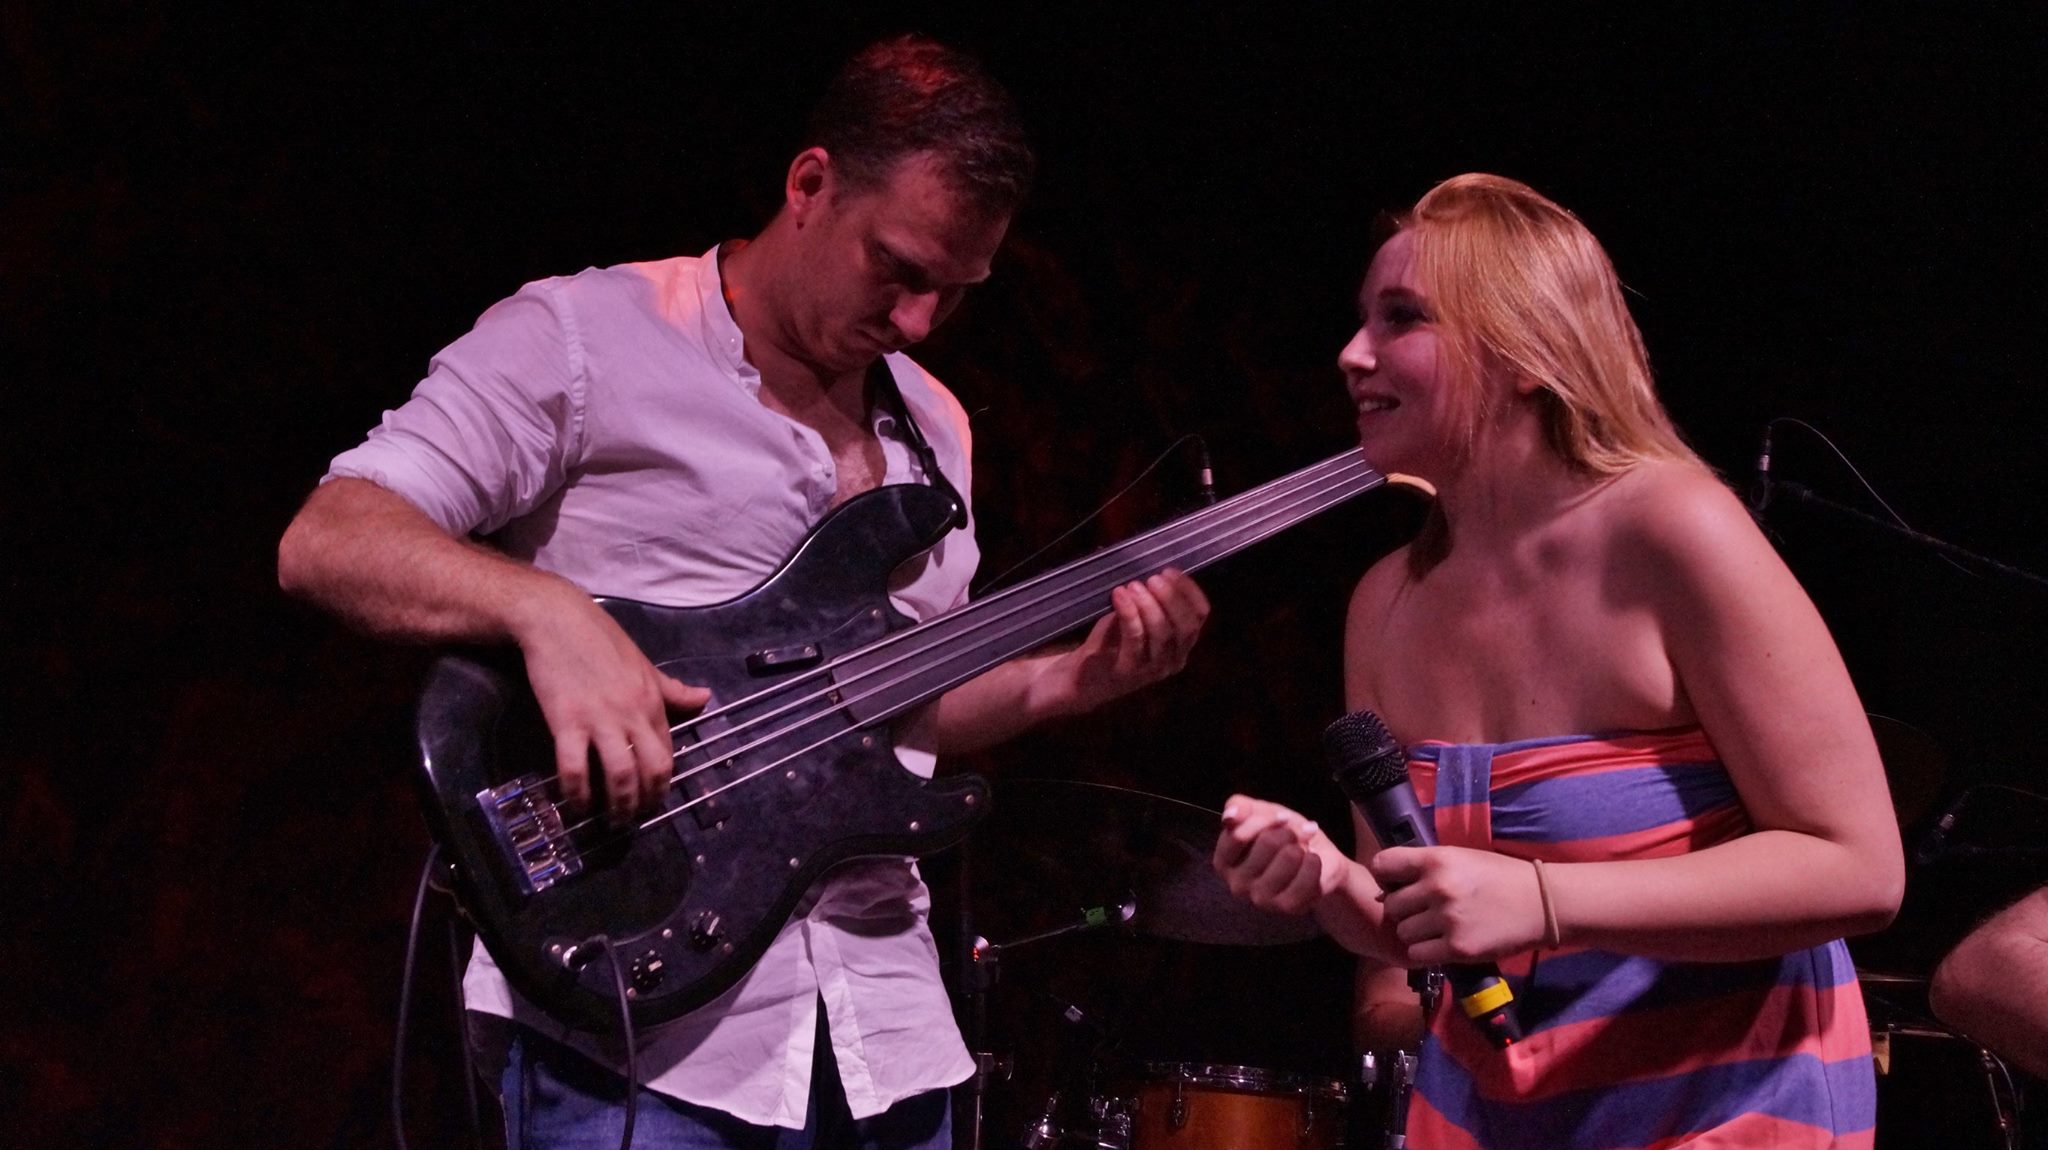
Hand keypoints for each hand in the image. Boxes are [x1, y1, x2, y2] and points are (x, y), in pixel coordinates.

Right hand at [515, 581, 710, 821]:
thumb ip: (672, 689)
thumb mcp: (644, 664)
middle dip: (646, 801)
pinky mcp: (566, 721)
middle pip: (652, 769)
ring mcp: (600, 718)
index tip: (652, 797)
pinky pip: (575, 767)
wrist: (557, 619)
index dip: (662, 782)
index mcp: (652, 701)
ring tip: (610, 819)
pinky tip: (575, 804)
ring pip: (620, 774)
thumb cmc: (600, 640)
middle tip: (634, 818)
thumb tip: (706, 698)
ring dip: (618, 805)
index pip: (667, 752)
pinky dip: (577, 793)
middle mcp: (632, 713)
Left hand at [1039, 568, 1209, 715]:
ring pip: (1163, 632)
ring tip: (1133, 586)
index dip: (1188, 590)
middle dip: (1172, 597)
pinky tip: (1119, 595)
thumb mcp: (1137, 617)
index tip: (1169, 570)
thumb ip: (1152, 600)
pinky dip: (1129, 612)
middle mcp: (1174, 660)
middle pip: (1187, 626)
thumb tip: (1155, 570)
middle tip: (1152, 578)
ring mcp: (1153, 670)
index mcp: (1182, 644)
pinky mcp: (1129, 672)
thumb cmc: (1112, 642)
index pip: (1200, 615)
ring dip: (1149, 604)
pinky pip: (1135, 637)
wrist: (1082, 678)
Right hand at [1213, 794, 1348, 914]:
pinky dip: (1314, 862)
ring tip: (1301, 849)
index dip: (1264, 820)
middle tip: (1294, 835)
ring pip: (1290, 856)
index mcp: (1223, 861)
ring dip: (1301, 845)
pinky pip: (1307, 876)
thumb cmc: (1281, 834)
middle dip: (1287, 831)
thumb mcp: (1259, 812)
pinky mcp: (1287, 907)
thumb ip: (1238, 807)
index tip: (1282, 817)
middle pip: (1267, 842)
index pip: (1237, 835)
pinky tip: (1312, 859)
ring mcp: (1261, 899)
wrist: (1315, 859)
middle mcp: (1237, 884)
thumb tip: (1229, 815)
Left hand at [1370, 846, 1545, 964]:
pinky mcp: (1457, 948)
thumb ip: (1424, 868)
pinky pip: (1417, 954)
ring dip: (1415, 933)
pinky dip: (1426, 952)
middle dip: (1403, 910)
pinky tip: (1443, 944)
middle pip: (1390, 904)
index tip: (1397, 885)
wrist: (1540, 904)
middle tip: (1425, 911)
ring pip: (1403, 931)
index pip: (1382, 864)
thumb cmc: (1498, 877)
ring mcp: (1447, 919)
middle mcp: (1437, 887)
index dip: (1385, 877)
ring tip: (1437, 928)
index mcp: (1436, 859)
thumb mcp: (1460, 858)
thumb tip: (1385, 886)